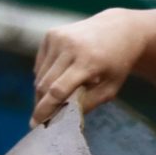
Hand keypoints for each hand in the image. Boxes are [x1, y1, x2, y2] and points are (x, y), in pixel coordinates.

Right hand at [33, 10, 147, 125]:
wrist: (119, 29)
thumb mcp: (111, 88)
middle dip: (41, 104)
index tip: (36, 125)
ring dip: (43, 92)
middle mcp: (70, 46)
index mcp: (88, 61)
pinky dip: (45, 76)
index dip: (45, 109)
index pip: (58, 90)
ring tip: (56, 99)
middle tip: (40, 120)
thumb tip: (62, 119)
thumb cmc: (117, 64)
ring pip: (40, 75)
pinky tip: (60, 77)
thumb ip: (88, 104)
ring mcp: (58, 38)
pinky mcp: (51, 34)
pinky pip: (41, 65)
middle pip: (45, 84)